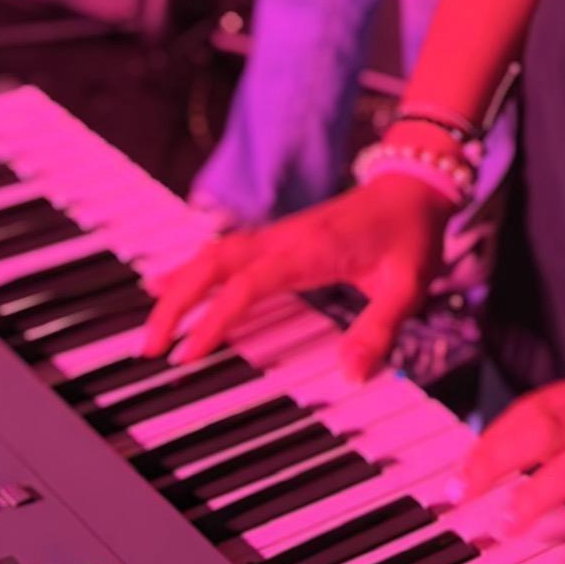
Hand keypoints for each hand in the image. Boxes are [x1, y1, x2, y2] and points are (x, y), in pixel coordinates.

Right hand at [137, 180, 448, 380]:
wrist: (415, 188)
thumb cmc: (411, 235)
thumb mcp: (407, 286)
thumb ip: (380, 329)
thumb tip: (351, 375)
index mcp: (308, 249)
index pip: (247, 285)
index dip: (215, 319)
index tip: (188, 353)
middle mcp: (284, 238)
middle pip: (213, 264)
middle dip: (176, 303)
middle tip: (149, 347)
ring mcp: (278, 235)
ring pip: (213, 255)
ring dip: (179, 287)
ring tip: (150, 326)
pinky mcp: (279, 238)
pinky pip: (226, 251)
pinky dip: (193, 269)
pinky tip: (170, 283)